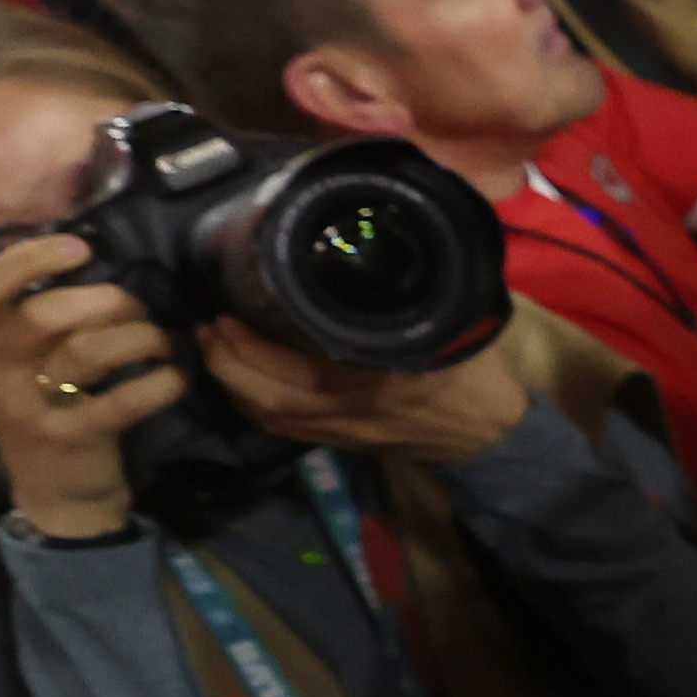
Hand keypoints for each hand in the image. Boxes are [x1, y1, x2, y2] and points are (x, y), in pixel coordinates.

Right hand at [0, 236, 180, 539]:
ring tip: (164, 343)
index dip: (28, 258)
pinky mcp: (68, 438)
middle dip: (105, 300)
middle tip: (138, 310)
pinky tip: (179, 377)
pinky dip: (163, 382)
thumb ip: (45, 315)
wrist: (57, 491)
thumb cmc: (50, 406)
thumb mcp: (29, 360)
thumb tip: (87, 256)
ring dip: (142, 337)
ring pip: (88, 350)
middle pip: (41, 314)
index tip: (80, 248)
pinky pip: (125, 399)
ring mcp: (25, 409)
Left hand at [199, 322, 531, 468]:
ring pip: (268, 416)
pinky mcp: (339, 442)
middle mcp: (349, 412)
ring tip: (214, 348)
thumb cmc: (474, 374)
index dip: (253, 348)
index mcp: (377, 382)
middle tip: (208, 327)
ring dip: (232, 384)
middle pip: (268, 398)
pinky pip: (282, 429)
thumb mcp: (449, 327)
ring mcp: (341, 431)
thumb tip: (374, 255)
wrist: (488, 433)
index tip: (228, 313)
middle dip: (227, 363)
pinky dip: (251, 405)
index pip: (298, 372)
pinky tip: (240, 382)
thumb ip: (410, 298)